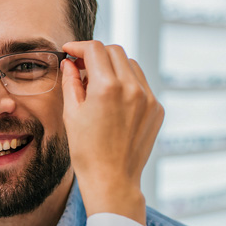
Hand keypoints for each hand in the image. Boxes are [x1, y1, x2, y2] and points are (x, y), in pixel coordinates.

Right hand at [61, 41, 163, 224]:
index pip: (94, 49)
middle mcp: (132, 87)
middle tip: (81, 66)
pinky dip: (126, 83)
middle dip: (96, 54)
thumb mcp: (71, 114)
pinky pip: (141, 84)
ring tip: (97, 84)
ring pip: (130, 65)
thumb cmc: (86, 150)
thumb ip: (71, 83)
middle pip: (114, 51)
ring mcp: (148, 97)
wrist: (111, 179)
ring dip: (113, 67)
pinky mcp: (156, 108)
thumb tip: (69, 64)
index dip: (78, 46)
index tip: (69, 51)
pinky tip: (113, 100)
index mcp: (107, 87)